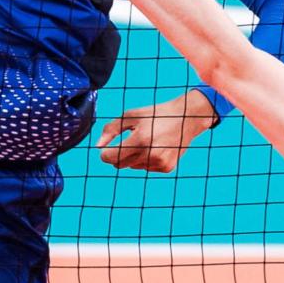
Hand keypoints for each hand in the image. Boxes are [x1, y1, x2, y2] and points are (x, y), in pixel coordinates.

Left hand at [98, 91, 219, 172]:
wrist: (186, 118)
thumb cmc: (155, 114)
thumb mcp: (131, 115)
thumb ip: (111, 129)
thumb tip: (98, 146)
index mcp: (140, 140)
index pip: (110, 157)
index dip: (105, 153)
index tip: (107, 147)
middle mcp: (150, 154)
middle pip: (119, 164)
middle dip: (118, 154)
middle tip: (128, 141)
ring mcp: (159, 163)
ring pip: (132, 166)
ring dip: (133, 156)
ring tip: (146, 141)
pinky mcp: (166, 168)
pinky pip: (145, 168)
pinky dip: (146, 160)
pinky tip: (156, 147)